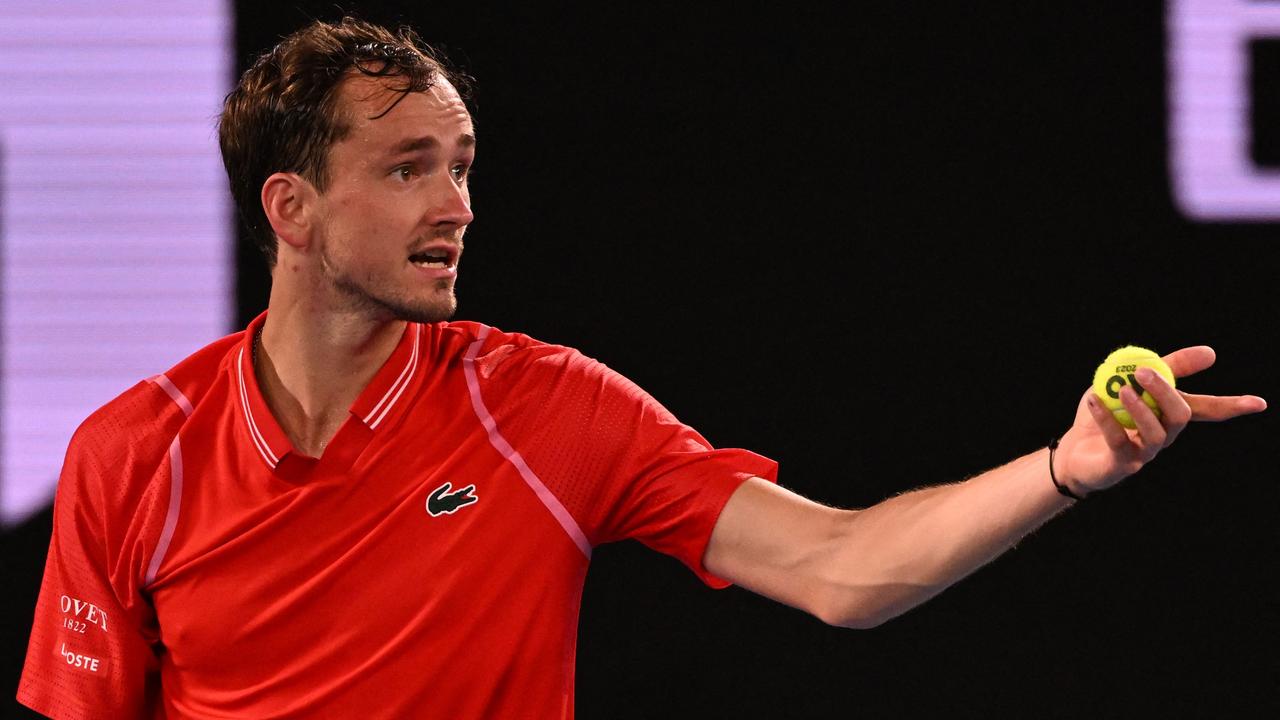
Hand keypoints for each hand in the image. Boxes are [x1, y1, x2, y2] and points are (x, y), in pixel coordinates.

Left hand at [1054, 346, 1265, 495]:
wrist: (1073, 451)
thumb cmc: (1105, 415)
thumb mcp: (1130, 381)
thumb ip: (1165, 367)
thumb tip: (1211, 352)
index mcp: (1168, 416)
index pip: (1206, 410)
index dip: (1232, 406)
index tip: (1259, 403)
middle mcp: (1163, 436)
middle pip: (1180, 416)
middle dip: (1166, 392)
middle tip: (1143, 372)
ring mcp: (1144, 453)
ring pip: (1156, 433)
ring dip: (1140, 408)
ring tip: (1122, 390)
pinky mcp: (1122, 464)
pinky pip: (1118, 440)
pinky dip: (1106, 419)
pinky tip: (1094, 401)